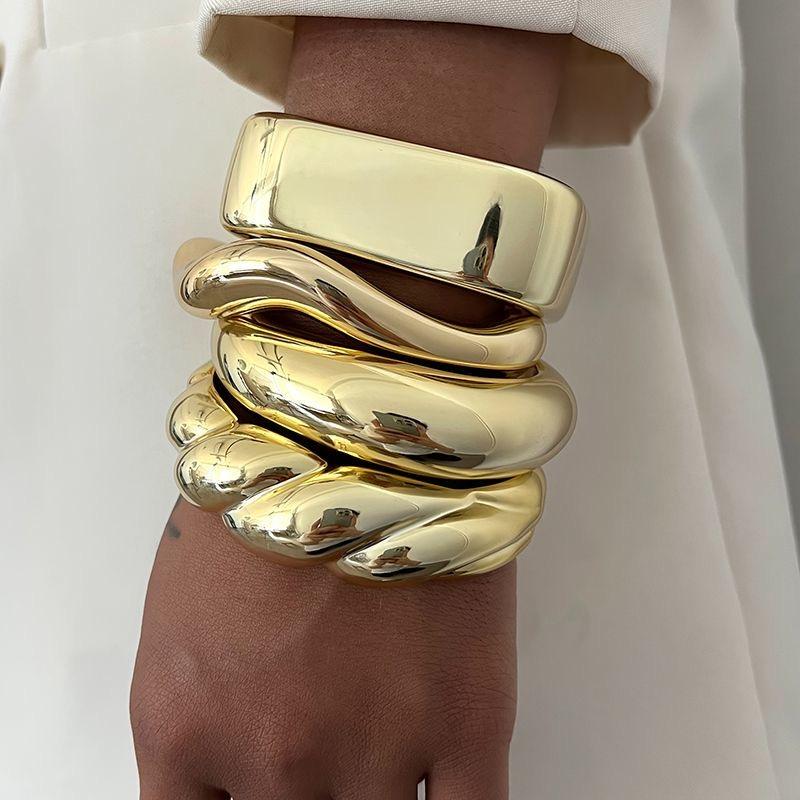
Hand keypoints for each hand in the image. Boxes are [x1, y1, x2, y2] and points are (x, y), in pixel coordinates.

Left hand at [131, 499, 516, 798]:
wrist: (360, 422)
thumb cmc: (270, 491)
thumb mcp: (186, 615)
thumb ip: (206, 720)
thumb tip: (238, 776)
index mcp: (184, 729)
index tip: (261, 798)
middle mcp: (274, 758)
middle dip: (307, 798)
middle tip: (329, 752)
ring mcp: (374, 748)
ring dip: (375, 798)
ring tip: (381, 745)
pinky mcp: (467, 720)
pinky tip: (445, 788)